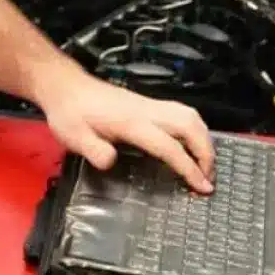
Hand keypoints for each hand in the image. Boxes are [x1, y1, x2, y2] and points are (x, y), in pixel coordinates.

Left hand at [43, 70, 214, 192]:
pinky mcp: (147, 103)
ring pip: (188, 114)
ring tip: (205, 164)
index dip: (188, 167)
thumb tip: (112, 162)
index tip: (202, 187)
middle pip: (189, 125)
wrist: (65, 86)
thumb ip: (93, 150)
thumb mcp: (73, 136)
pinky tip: (191, 143)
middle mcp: (146, 110)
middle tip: (209, 178)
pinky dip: (194, 129)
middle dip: (206, 152)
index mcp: (131, 122)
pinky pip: (180, 112)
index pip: (169, 145)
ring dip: (203, 138)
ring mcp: (148, 104)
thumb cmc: (69, 113)